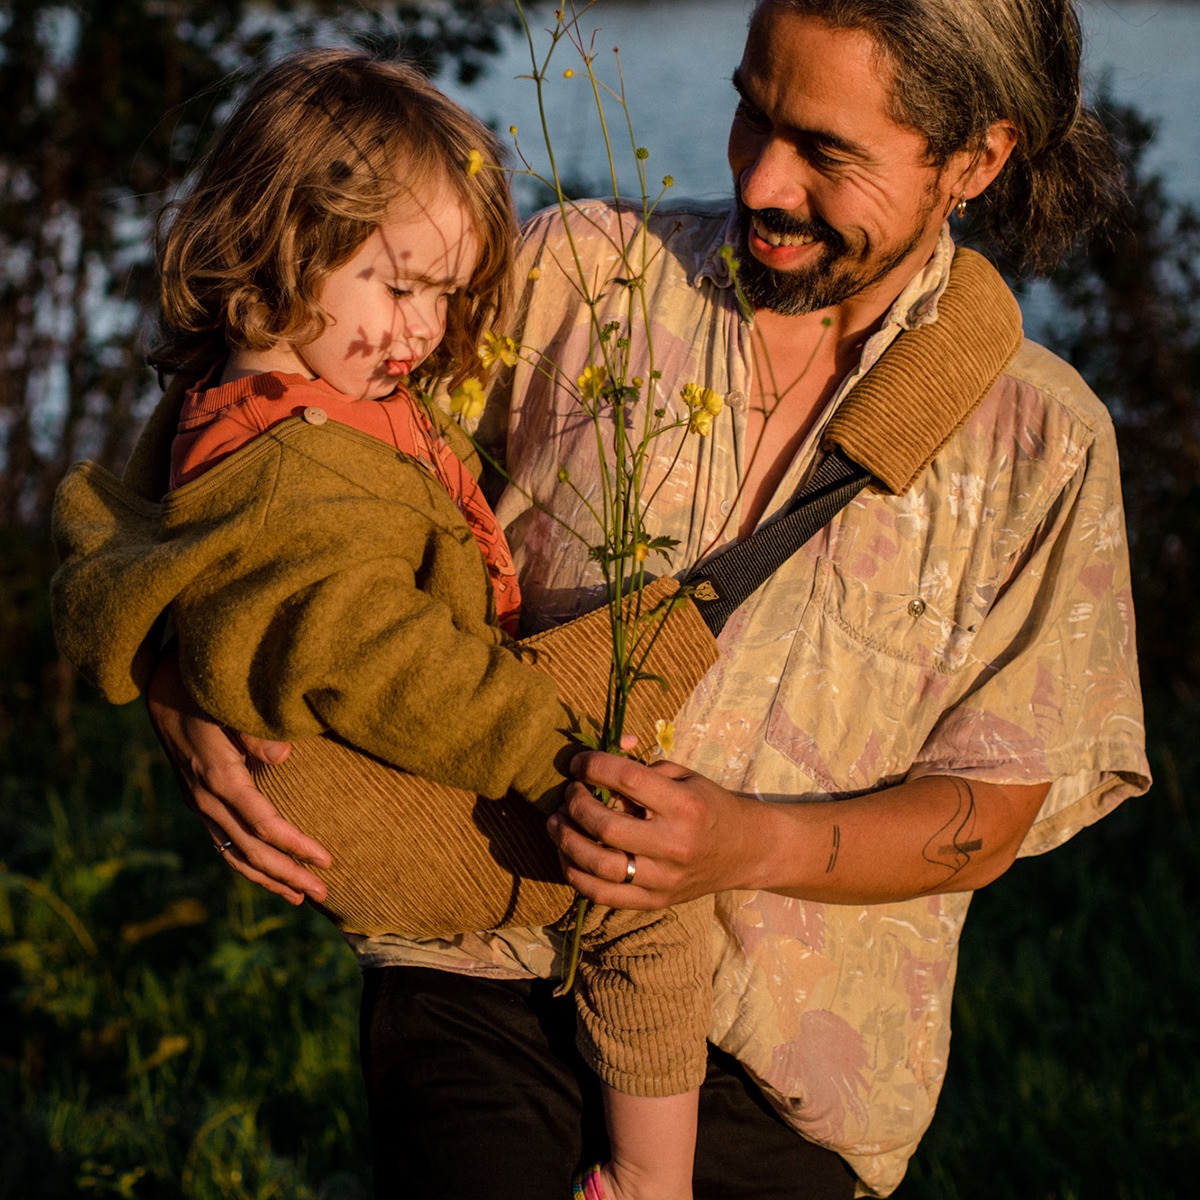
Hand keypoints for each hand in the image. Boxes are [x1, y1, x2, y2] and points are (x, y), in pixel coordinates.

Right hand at [146, 645, 331, 903]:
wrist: (161, 685)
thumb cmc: (204, 690)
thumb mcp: (227, 704)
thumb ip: (255, 732)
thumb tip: (284, 755)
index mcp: (219, 777)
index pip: (264, 824)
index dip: (296, 845)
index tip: (327, 859)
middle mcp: (206, 798)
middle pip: (250, 849)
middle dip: (287, 874)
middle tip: (323, 893)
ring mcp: (198, 802)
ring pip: (234, 853)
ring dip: (267, 877)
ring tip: (298, 895)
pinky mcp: (197, 800)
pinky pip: (222, 842)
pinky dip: (245, 862)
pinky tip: (265, 873)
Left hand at [546, 751, 764, 909]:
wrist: (745, 851)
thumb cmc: (708, 805)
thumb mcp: (685, 776)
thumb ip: (642, 769)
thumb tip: (597, 765)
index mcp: (684, 805)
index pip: (628, 780)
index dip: (594, 767)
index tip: (579, 763)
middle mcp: (674, 844)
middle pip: (606, 826)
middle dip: (576, 804)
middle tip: (569, 793)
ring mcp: (664, 878)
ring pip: (599, 866)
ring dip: (567, 841)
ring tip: (556, 822)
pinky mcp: (654, 901)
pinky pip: (602, 895)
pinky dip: (575, 875)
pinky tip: (567, 854)